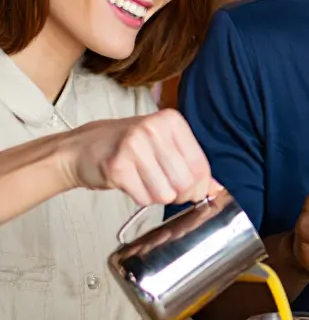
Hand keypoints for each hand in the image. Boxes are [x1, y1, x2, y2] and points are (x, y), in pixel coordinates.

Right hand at [65, 109, 218, 204]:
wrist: (81, 148)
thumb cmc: (128, 146)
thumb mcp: (163, 144)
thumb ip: (190, 163)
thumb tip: (216, 189)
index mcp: (171, 121)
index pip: (200, 165)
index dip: (199, 185)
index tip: (192, 189)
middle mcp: (153, 129)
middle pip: (185, 182)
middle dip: (179, 193)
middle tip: (165, 187)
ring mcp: (133, 146)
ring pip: (166, 193)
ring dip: (157, 195)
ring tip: (144, 181)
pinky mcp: (117, 166)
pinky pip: (144, 198)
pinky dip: (140, 197)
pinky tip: (131, 183)